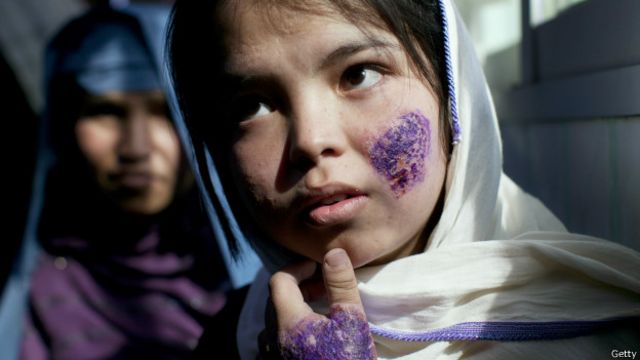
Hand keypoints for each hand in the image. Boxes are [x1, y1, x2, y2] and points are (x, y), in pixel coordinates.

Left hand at [258, 248, 376, 359]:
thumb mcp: (351, 321)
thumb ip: (339, 284)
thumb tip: (333, 252)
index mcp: (286, 320)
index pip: (279, 279)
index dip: (298, 266)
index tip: (319, 266)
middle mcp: (271, 338)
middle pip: (276, 300)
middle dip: (299, 287)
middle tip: (324, 287)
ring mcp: (271, 357)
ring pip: (275, 322)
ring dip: (295, 309)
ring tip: (322, 311)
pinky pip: (276, 342)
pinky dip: (291, 330)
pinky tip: (313, 337)